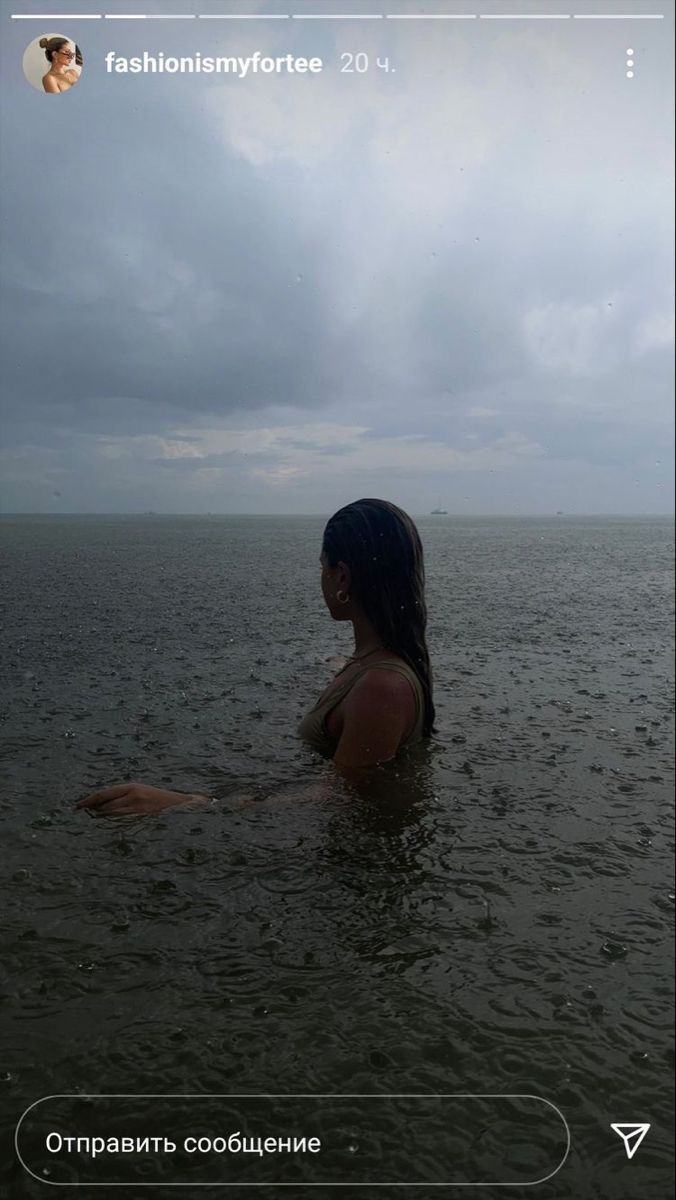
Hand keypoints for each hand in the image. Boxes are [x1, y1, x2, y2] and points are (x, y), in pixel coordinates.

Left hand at [75, 781, 205, 815]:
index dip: (89, 799)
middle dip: (91, 807)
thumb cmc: (159, 801)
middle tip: (78, 813)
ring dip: (100, 816)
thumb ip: (124, 797)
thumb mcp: (141, 793)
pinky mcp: (142, 816)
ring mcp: (138, 805)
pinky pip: (122, 820)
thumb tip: (102, 806)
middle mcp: (133, 793)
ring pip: (111, 812)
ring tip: (91, 819)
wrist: (180, 805)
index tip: (77, 805)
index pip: (105, 792)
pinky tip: (107, 824)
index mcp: (132, 786)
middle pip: (105, 802)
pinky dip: (112, 822)